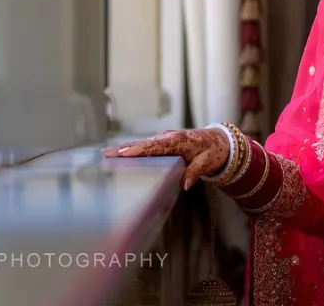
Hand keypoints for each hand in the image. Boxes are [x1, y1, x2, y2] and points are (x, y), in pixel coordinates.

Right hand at [101, 128, 229, 189]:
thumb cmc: (212, 152)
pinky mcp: (163, 142)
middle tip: (104, 154)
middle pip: (142, 144)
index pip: (153, 147)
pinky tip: (120, 156)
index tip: (122, 153)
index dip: (137, 150)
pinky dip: (132, 149)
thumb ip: (195, 173)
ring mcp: (164, 139)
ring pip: (141, 144)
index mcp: (176, 141)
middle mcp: (167, 138)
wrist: (219, 140)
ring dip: (124, 149)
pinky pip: (146, 146)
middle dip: (123, 149)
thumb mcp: (206, 163)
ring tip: (105, 155)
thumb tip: (185, 185)